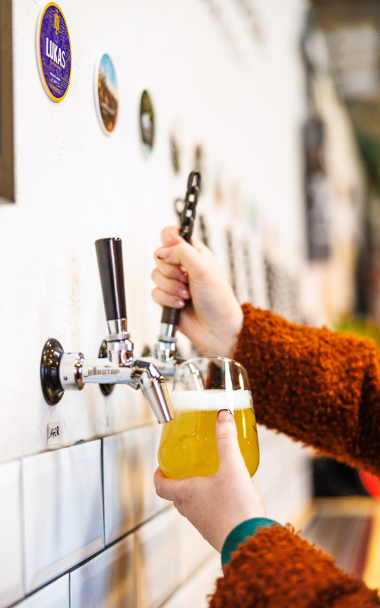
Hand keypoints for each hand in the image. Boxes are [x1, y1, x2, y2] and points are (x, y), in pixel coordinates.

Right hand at [152, 227, 242, 356]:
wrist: (218, 330)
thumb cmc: (220, 301)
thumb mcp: (205, 270)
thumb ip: (183, 253)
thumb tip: (164, 250)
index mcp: (195, 254)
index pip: (172, 235)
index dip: (168, 240)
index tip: (174, 251)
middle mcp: (183, 266)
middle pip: (159, 256)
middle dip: (171, 270)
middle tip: (186, 279)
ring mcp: (175, 283)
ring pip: (155, 276)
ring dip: (171, 287)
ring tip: (187, 295)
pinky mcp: (168, 299)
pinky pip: (155, 293)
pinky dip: (167, 300)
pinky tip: (181, 304)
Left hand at [154, 409, 265, 551]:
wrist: (251, 542)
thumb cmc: (236, 508)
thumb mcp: (232, 467)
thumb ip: (226, 440)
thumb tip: (222, 416)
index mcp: (186, 493)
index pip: (160, 486)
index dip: (158, 475)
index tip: (161, 467)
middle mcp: (191, 510)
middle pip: (175, 495)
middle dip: (178, 481)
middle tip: (187, 468)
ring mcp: (203, 524)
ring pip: (191, 506)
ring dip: (195, 493)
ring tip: (210, 479)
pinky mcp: (217, 531)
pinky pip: (208, 516)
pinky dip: (212, 504)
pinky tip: (229, 496)